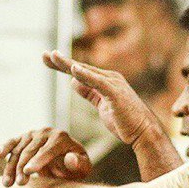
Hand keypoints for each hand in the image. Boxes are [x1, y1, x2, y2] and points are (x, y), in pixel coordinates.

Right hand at [0, 127, 91, 186]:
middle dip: (23, 167)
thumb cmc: (74, 167)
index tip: (29, 171)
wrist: (65, 161)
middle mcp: (46, 132)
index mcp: (61, 137)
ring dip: (11, 167)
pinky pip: (12, 143)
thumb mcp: (82, 168)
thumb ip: (79, 164)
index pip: (48, 149)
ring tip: (7, 184)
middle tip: (20, 184)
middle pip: (31, 151)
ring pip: (18, 150)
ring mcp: (32, 134)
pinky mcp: (22, 138)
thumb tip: (70, 158)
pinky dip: (4, 148)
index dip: (38, 160)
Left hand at [43, 50, 167, 146]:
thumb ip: (89, 92)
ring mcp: (113, 84)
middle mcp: (109, 78)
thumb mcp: (101, 105)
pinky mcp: (116, 93)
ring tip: (54, 57)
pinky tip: (74, 69)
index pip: (79, 71)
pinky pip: (98, 82)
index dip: (63, 65)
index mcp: (104, 81)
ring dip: (69, 64)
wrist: (144, 132)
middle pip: (80, 68)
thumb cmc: (125, 121)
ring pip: (87, 71)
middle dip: (61, 61)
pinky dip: (86, 75)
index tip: (47, 60)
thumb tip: (73, 82)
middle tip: (44, 55)